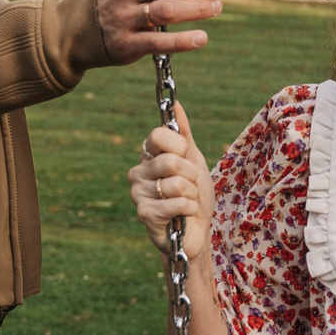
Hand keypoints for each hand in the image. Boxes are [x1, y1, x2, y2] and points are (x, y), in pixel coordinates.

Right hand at [128, 105, 212, 260]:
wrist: (197, 230)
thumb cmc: (194, 194)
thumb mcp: (194, 159)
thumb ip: (184, 134)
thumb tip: (176, 104)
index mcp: (148, 156)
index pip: (158, 135)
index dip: (180, 146)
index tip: (186, 157)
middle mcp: (138, 172)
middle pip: (171, 161)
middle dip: (191, 174)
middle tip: (190, 185)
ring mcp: (138, 193)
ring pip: (177, 183)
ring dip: (192, 194)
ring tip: (187, 200)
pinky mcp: (145, 214)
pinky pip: (177, 202)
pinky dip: (189, 208)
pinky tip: (183, 215)